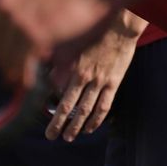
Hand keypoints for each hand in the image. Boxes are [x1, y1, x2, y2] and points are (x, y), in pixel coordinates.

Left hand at [0, 0, 117, 90]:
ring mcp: (18, 19)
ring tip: (19, 78)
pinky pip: (21, 65)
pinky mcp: (37, 34)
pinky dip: (24, 76)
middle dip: (0, 61)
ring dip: (12, 71)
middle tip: (11, 69)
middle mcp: (1, 6)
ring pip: (4, 61)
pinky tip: (28, 81)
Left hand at [44, 12, 144, 141]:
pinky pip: (105, 105)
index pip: (64, 101)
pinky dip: (97, 119)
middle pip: (74, 109)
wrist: (117, 28)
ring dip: (79, 126)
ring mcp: (102, 82)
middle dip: (62, 125)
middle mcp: (87, 79)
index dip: (56, 117)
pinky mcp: (114, 83)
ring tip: (70, 136)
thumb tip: (50, 78)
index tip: (49, 126)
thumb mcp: (72, 46)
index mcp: (75, 70)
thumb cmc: (92, 33)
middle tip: (53, 136)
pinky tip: (90, 127)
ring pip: (89, 110)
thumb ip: (60, 63)